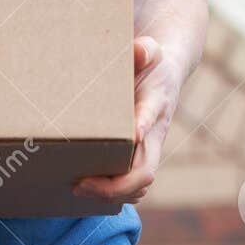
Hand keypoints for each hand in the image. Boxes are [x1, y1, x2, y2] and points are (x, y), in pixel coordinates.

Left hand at [73, 35, 176, 206]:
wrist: (166, 75)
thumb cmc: (152, 63)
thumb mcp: (151, 50)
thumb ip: (145, 49)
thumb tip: (139, 49)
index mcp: (156, 104)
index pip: (152, 117)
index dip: (143, 125)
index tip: (132, 134)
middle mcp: (154, 134)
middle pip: (145, 171)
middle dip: (116, 184)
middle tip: (81, 183)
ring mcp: (148, 150)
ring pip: (138, 185)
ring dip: (111, 194)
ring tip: (77, 189)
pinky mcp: (138, 159)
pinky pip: (131, 187)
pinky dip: (112, 195)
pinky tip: (84, 191)